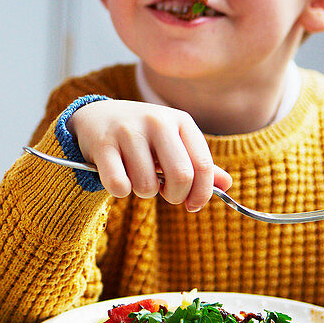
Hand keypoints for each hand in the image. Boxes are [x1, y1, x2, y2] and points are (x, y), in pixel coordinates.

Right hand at [68, 100, 232, 211]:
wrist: (96, 116)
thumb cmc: (143, 137)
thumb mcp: (173, 143)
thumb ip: (197, 164)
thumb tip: (227, 185)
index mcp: (181, 120)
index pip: (203, 166)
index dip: (201, 193)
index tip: (192, 206)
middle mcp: (157, 121)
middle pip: (181, 176)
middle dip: (174, 196)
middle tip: (164, 194)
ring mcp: (128, 130)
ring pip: (146, 185)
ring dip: (142, 192)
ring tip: (136, 177)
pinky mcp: (103, 143)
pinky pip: (119, 185)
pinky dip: (119, 191)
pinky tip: (118, 178)